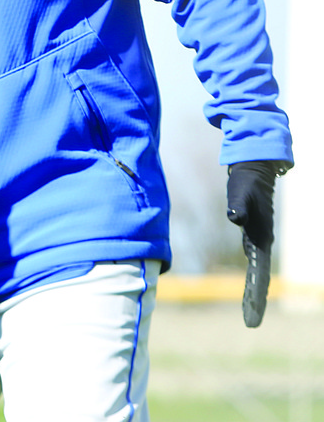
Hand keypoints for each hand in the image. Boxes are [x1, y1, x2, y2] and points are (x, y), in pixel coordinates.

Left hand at [226, 160, 285, 327]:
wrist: (254, 171)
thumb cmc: (246, 182)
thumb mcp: (240, 192)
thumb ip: (237, 204)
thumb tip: (233, 216)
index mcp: (261, 237)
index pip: (258, 271)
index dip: (255, 292)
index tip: (252, 312)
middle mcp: (262, 242)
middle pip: (260, 277)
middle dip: (255, 300)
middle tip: (251, 324)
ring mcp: (258, 240)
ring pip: (257, 272)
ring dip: (254, 292)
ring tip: (250, 314)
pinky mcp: (253, 236)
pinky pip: (253, 263)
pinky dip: (251, 278)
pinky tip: (250, 289)